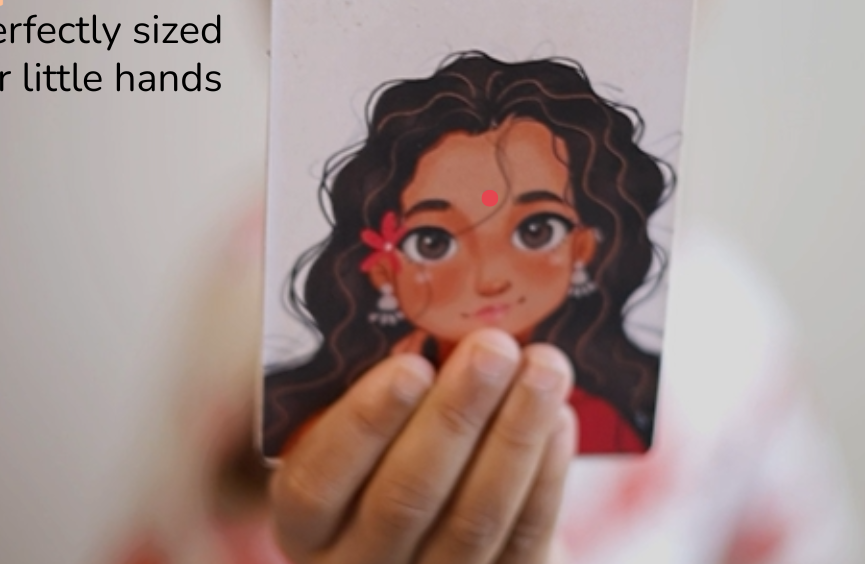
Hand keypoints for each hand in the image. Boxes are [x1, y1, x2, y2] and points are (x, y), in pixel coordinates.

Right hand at [269, 330, 576, 563]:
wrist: (434, 542)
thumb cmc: (389, 458)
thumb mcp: (361, 436)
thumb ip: (382, 396)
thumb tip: (439, 323)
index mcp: (305, 525)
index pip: (317, 484)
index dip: (364, 425)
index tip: (410, 367)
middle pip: (405, 498)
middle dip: (457, 414)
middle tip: (493, 347)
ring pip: (473, 521)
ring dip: (515, 433)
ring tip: (543, 366)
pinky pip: (523, 543)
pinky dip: (545, 476)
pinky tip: (559, 419)